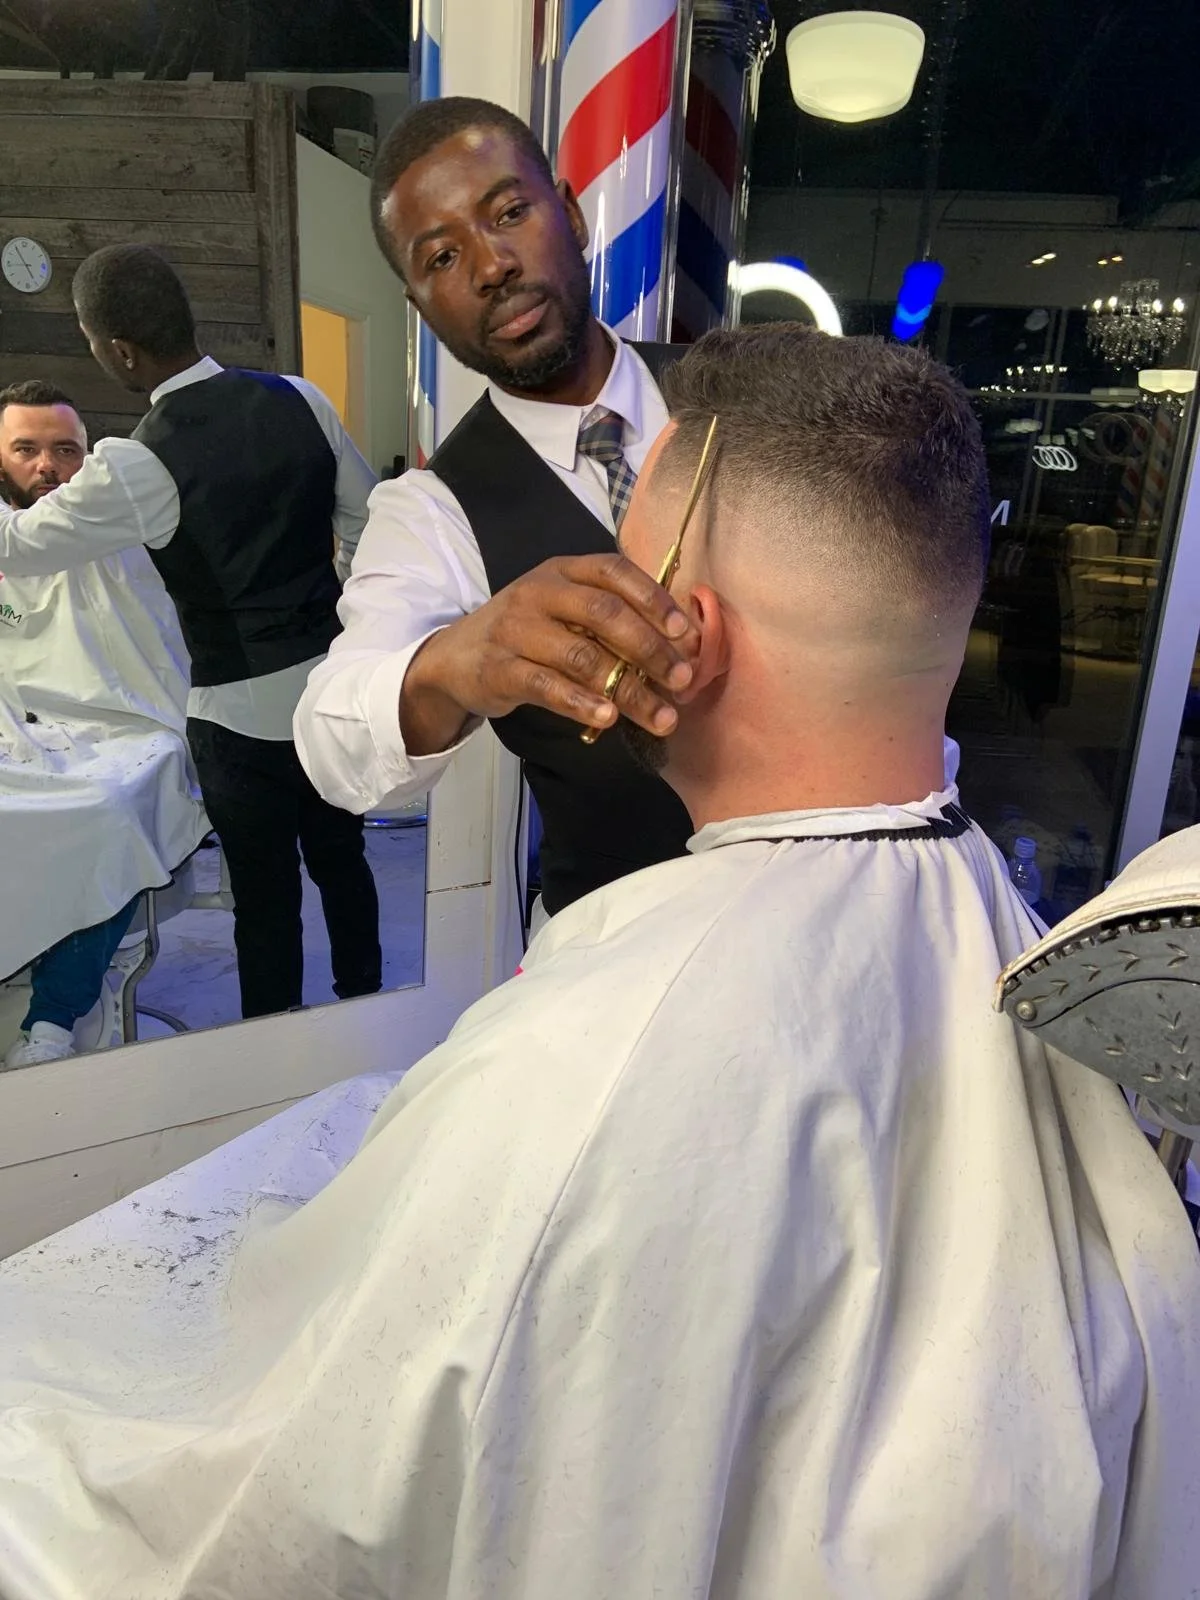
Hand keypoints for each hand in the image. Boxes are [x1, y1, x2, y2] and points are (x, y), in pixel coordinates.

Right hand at [401, 552, 695, 754]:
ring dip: (628, 689)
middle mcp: (539, 592)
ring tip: (661, 716)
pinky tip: (609, 719)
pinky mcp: (499, 669)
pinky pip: (548, 686)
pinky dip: (582, 703)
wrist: (454, 658)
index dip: (654, 599)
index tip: (685, 632)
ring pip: (582, 657)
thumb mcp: (563, 610)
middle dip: (651, 649)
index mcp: (563, 570)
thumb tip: (679, 649)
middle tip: (682, 680)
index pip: (614, 572)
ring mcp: (516, 630)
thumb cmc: (527, 634)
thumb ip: (612, 620)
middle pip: (604, 614)